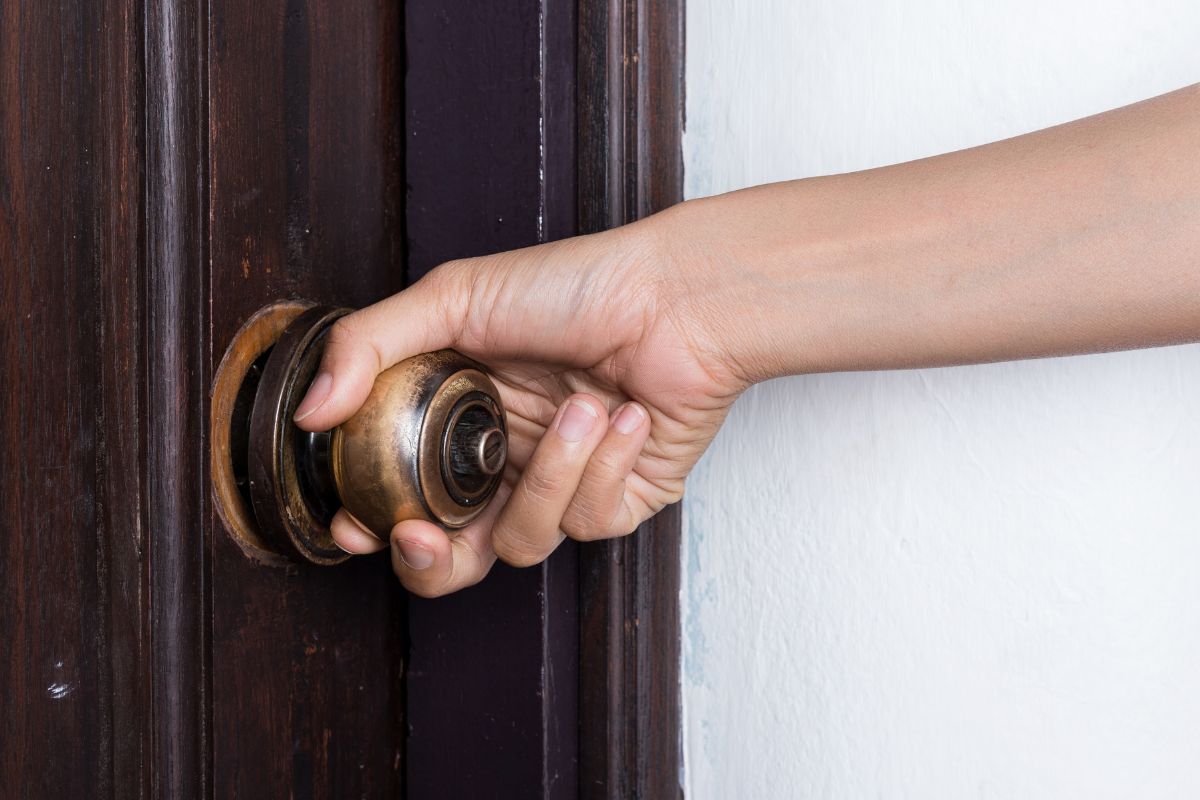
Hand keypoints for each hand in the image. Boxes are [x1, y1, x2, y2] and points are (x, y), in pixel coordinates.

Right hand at [292, 215, 747, 596]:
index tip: (357, 526)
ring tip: (582, 410)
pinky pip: (593, 522)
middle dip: (431, 561)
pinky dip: (606, 466)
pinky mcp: (622, 501)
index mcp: (462, 420)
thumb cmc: (578, 287)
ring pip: (526, 541)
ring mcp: (565, 485)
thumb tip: (309, 410)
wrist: (678, 297)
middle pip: (457, 554)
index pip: (405, 497)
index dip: (377, 526)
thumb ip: (369, 346)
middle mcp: (508, 460)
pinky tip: (626, 415)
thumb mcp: (456, 299)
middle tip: (422, 536)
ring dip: (550, 476)